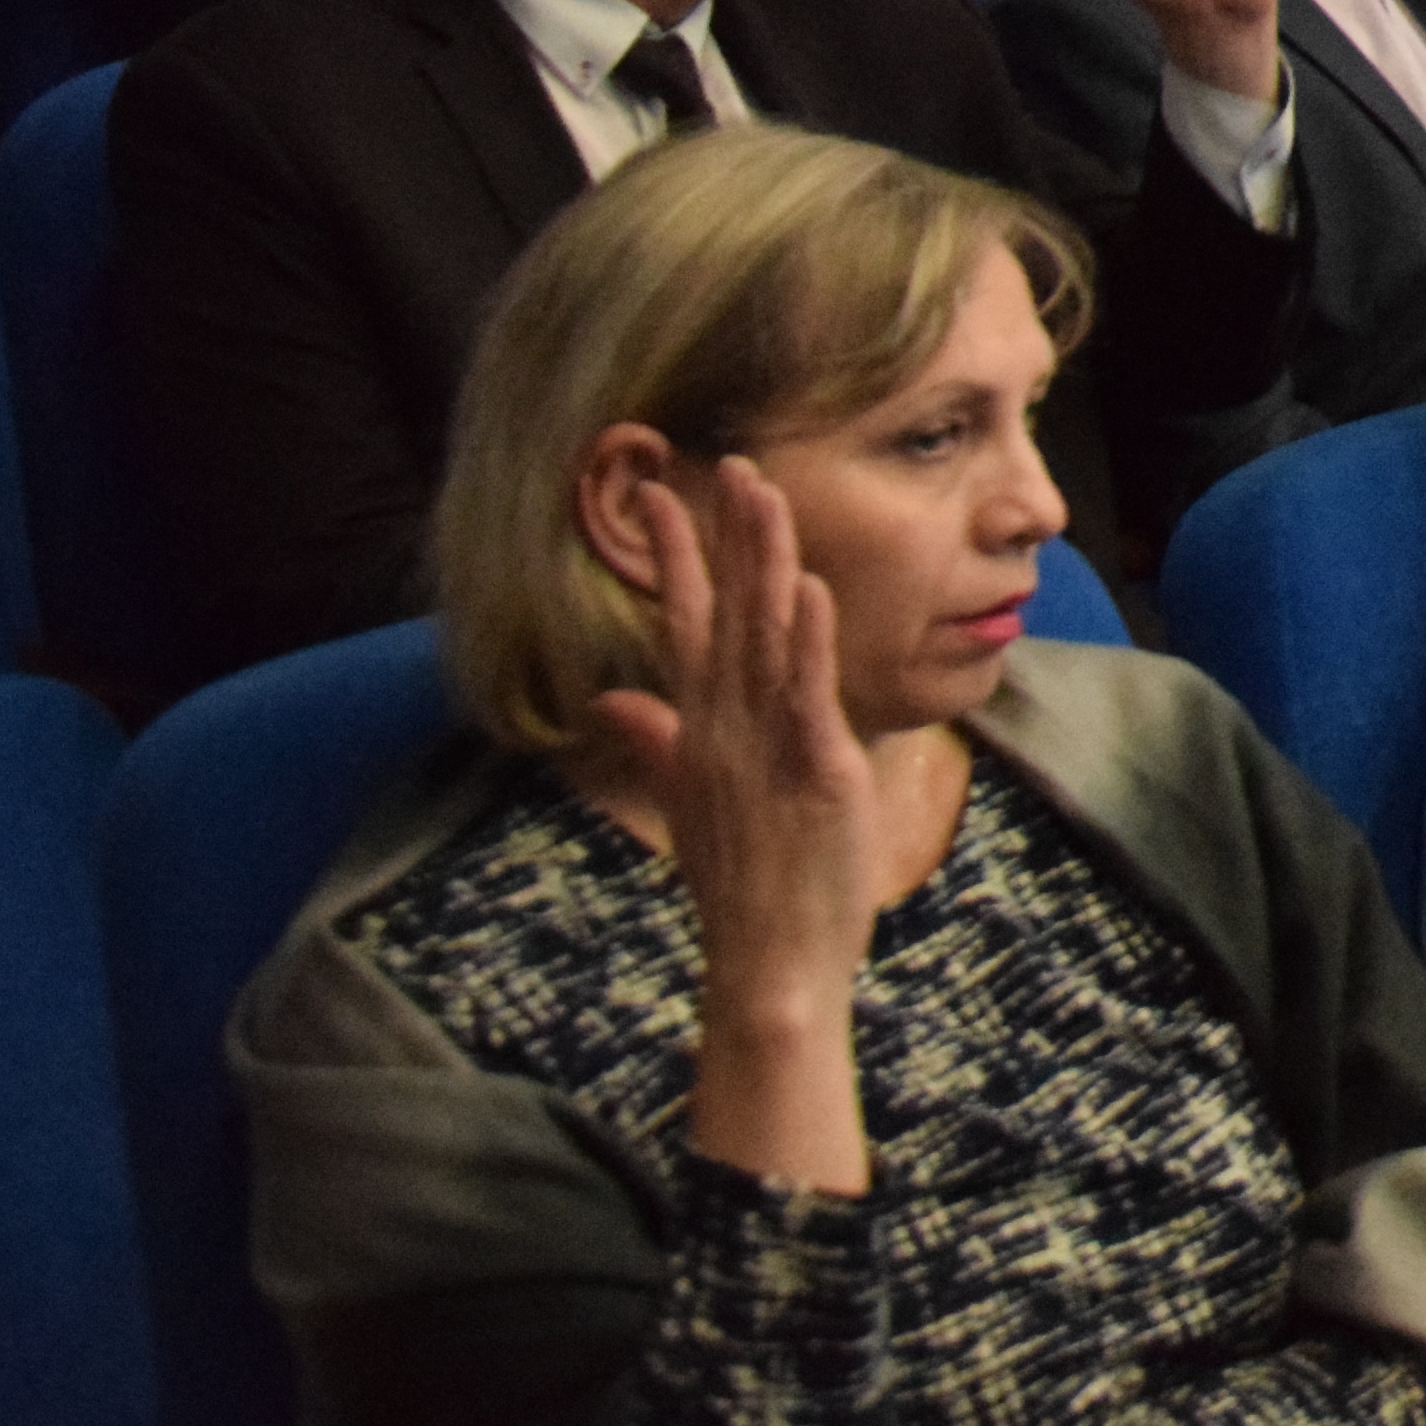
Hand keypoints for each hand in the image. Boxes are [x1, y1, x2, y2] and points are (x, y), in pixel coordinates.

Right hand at [582, 455, 887, 1150]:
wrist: (768, 964)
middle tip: (728, 461)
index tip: (663, 491)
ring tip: (762, 494)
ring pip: (759, 638)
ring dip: (761, 564)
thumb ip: (652, 740)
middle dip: (723, 537)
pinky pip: (805, 695)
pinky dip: (803, 641)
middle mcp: (721, 730)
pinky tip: (806, 589)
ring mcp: (764, 749)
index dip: (674, 554)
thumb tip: (610, 697)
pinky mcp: (814, 773)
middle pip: (720, 614)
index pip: (678, 622)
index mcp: (697, 732)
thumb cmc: (739, 883)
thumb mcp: (687, 802)